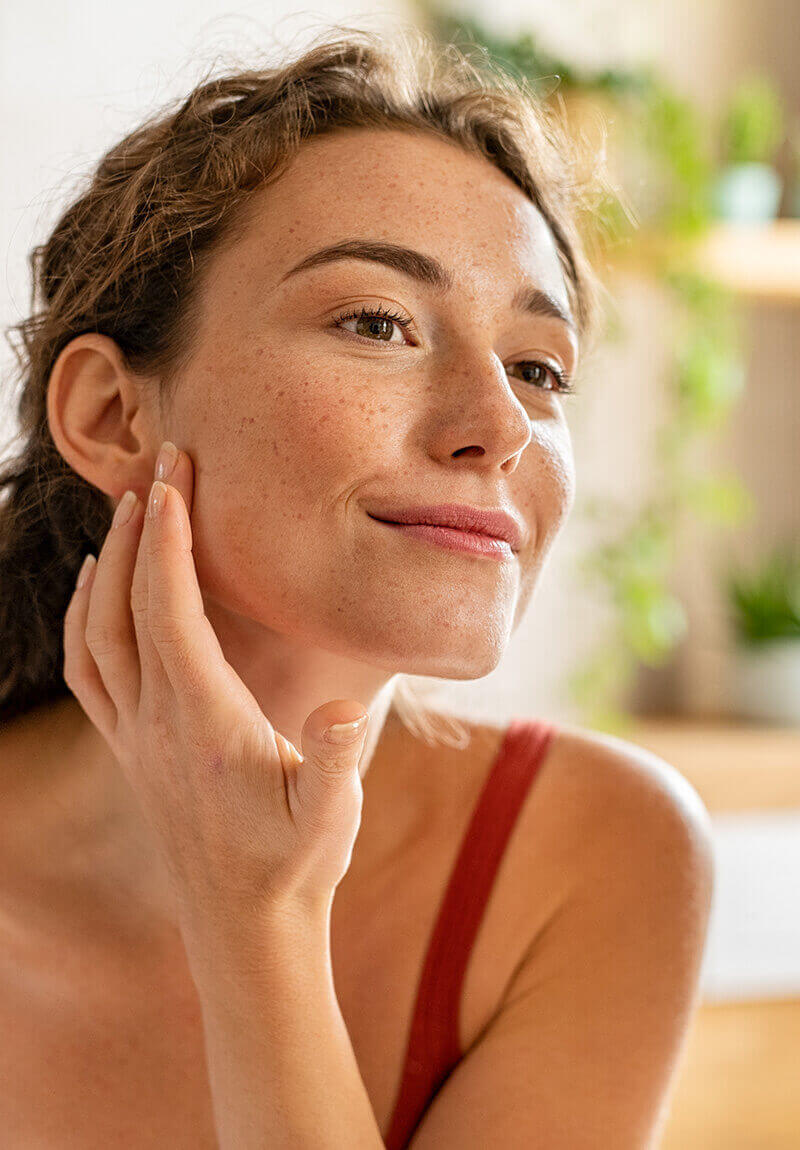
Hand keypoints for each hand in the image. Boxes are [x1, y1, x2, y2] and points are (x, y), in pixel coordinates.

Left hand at [62, 442, 369, 931]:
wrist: (244, 926)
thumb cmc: (294, 864)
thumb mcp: (332, 815)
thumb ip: (336, 759)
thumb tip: (345, 707)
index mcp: (204, 722)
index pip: (172, 611)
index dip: (171, 540)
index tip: (176, 478)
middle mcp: (155, 723)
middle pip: (129, 606)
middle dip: (142, 527)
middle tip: (159, 463)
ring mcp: (135, 737)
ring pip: (98, 633)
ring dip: (109, 566)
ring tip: (129, 510)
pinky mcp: (131, 751)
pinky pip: (87, 671)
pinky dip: (84, 617)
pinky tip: (97, 590)